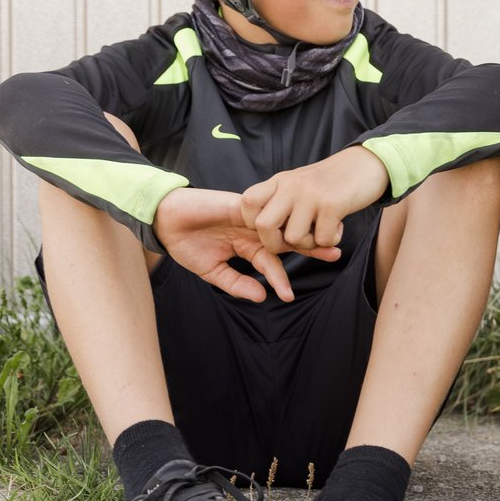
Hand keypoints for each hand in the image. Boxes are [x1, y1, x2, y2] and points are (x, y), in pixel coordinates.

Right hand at [153, 187, 324, 302]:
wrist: (165, 220)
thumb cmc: (186, 245)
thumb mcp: (212, 272)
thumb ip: (236, 284)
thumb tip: (262, 297)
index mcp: (247, 246)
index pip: (272, 262)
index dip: (281, 279)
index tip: (288, 296)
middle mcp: (253, 230)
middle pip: (287, 238)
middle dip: (310, 246)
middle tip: (335, 253)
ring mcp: (249, 215)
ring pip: (281, 223)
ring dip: (300, 231)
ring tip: (323, 241)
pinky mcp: (240, 203)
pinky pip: (262, 208)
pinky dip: (277, 214)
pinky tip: (293, 222)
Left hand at [240, 147, 385, 254]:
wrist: (366, 164)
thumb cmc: (331, 183)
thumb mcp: (299, 185)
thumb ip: (281, 203)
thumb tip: (268, 235)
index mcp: (279, 181)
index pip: (247, 202)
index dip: (254, 223)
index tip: (274, 228)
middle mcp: (291, 185)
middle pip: (263, 226)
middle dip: (276, 244)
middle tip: (293, 242)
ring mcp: (311, 194)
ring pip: (294, 238)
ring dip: (309, 245)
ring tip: (322, 231)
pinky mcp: (332, 205)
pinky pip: (322, 240)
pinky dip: (331, 242)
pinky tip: (338, 227)